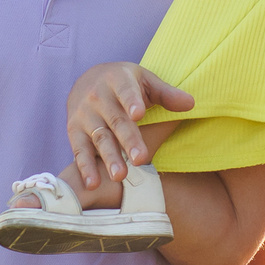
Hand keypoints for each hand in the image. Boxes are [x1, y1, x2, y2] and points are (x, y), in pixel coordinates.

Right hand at [67, 62, 194, 186]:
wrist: (86, 80)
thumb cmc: (125, 84)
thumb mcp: (145, 82)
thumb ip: (166, 94)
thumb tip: (191, 103)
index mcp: (118, 80)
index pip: (126, 91)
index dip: (132, 102)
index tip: (139, 114)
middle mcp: (98, 97)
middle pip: (115, 120)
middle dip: (127, 140)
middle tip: (142, 158)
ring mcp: (84, 115)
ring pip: (99, 138)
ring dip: (108, 158)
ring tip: (120, 176)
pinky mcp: (74, 131)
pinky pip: (79, 150)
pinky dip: (85, 167)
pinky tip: (93, 184)